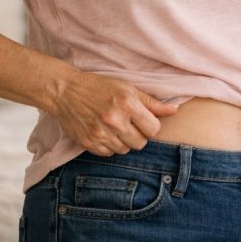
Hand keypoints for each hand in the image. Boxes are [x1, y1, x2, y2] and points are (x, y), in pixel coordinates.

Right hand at [49, 70, 177, 155]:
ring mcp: (100, 133)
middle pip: (141, 143)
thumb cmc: (99, 87)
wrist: (65, 91)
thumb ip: (152, 103)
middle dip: (138, 135)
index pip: (153, 129)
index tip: (143, 120)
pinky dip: (110, 146)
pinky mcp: (88, 143)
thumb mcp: (128, 88)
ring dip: (124, 141)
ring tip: (115, 127)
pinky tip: (104, 132)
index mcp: (127, 104)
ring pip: (125, 150)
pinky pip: (109, 154)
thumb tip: (175, 110)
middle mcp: (114, 120)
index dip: (151, 125)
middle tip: (129, 123)